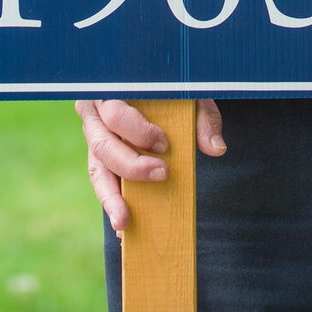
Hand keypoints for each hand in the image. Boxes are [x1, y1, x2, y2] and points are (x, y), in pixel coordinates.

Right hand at [76, 99, 225, 232]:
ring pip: (97, 170)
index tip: (164, 144)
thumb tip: (216, 149)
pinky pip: (102, 182)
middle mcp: (95, 115)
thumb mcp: (189, 92)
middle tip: (162, 174)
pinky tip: (122, 226)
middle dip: (131, 165)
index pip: (115, 114)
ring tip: (124, 223)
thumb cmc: (170, 86)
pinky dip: (112, 203)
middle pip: (102, 145)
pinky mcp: (100, 158)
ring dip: (111, 197)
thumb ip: (203, 116)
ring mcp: (94, 138)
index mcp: (111, 91)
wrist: (157, 85)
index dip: (137, 131)